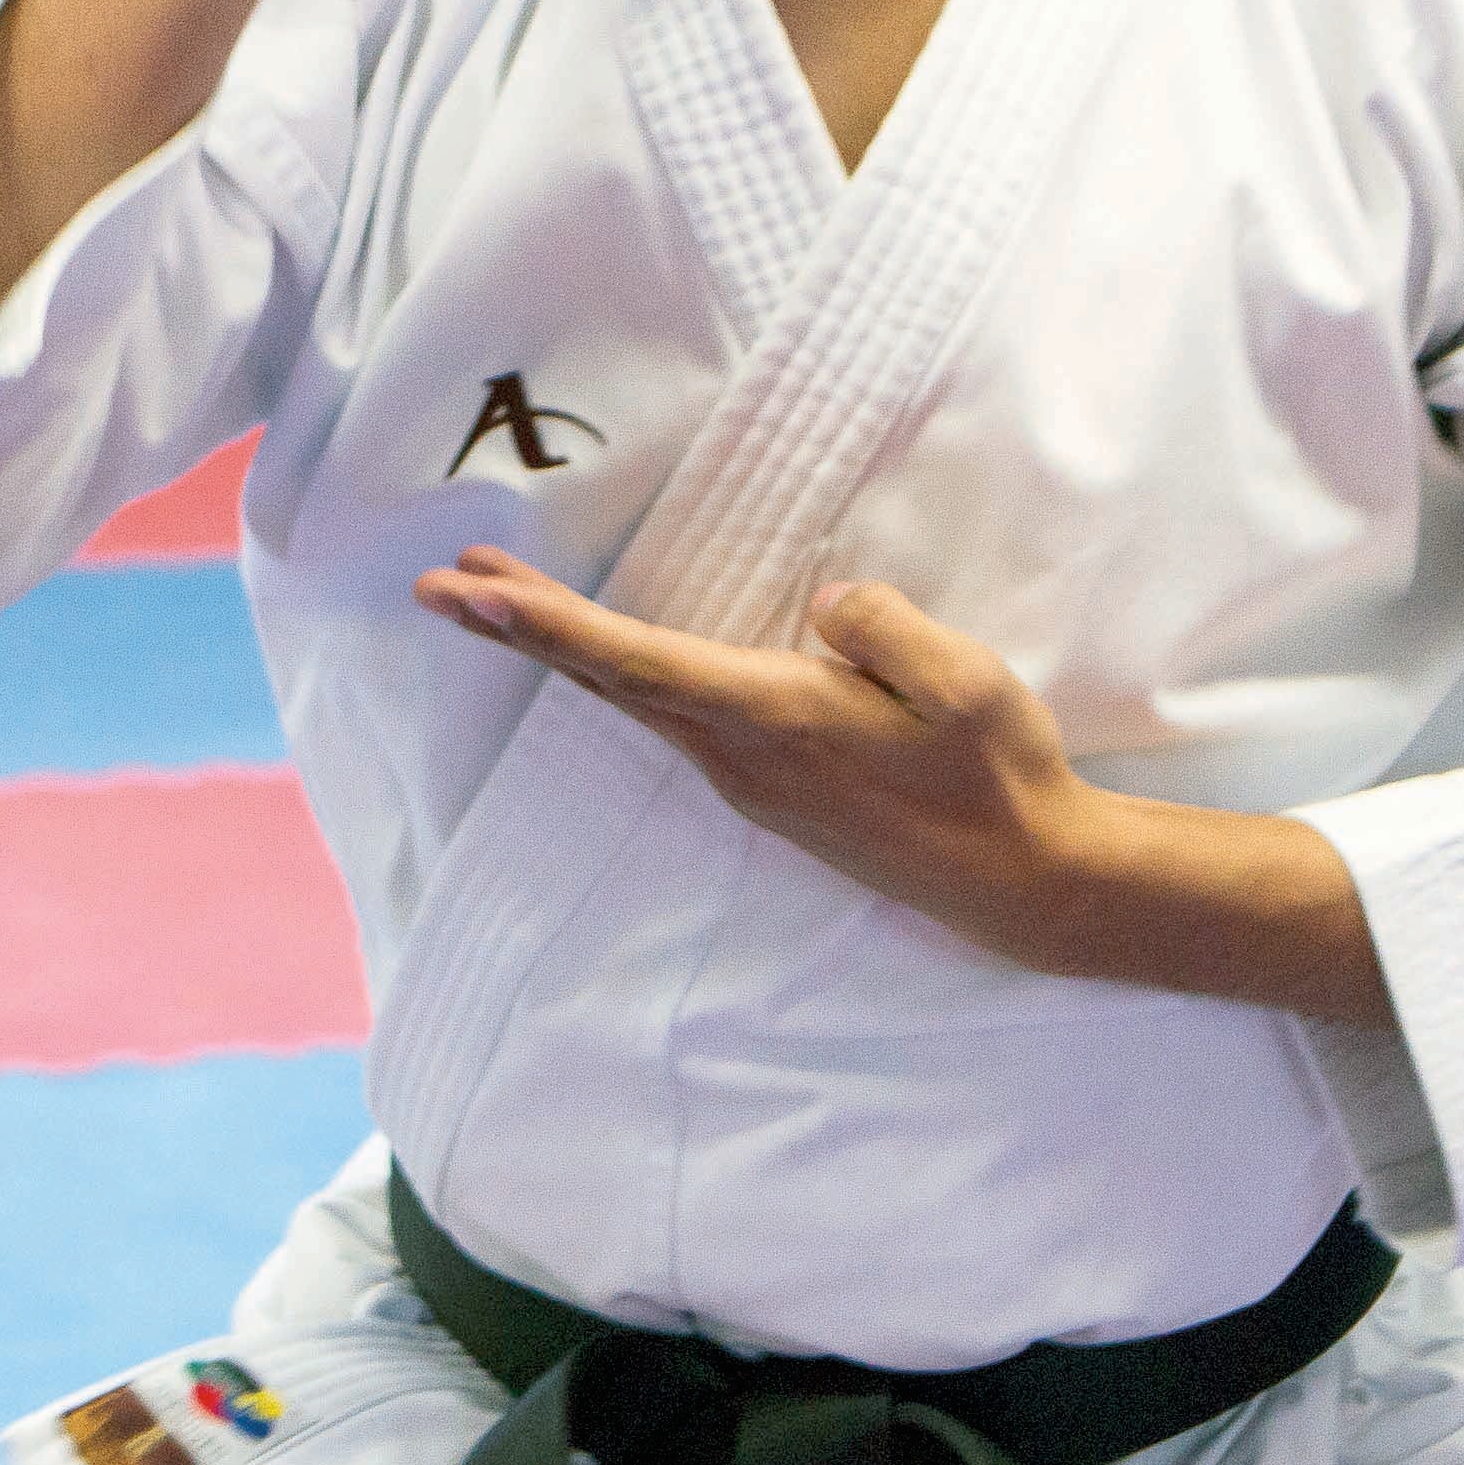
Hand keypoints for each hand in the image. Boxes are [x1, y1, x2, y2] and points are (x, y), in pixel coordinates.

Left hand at [410, 553, 1395, 1025]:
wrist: (1028, 881)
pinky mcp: (770, 790)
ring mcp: (750, 779)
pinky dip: (617, 677)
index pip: (635, 661)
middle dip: (517, 627)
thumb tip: (822, 606)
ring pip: (633, 700)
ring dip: (561, 648)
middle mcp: (741, 755)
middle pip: (607, 679)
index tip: (472, 593)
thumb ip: (882, 628)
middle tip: (435, 583)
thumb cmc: (999, 774)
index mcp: (776, 718)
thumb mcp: (962, 681)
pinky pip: (672, 719)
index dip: (547, 624)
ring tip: (498, 601)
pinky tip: (605, 659)